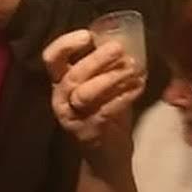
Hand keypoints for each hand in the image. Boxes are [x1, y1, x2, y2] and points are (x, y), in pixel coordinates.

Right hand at [43, 28, 145, 148]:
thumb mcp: (101, 86)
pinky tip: (139, 86)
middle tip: (119, 48)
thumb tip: (124, 37)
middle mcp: (61, 99)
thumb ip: (105, 65)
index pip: (52, 58)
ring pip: (86, 93)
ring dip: (112, 77)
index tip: (88, 35)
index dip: (66, 44)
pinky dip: (124, 96)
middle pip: (73, 75)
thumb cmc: (105, 114)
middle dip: (97, 59)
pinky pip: (105, 111)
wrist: (106, 156)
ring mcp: (73, 118)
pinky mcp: (89, 132)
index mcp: (61, 82)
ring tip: (133, 68)